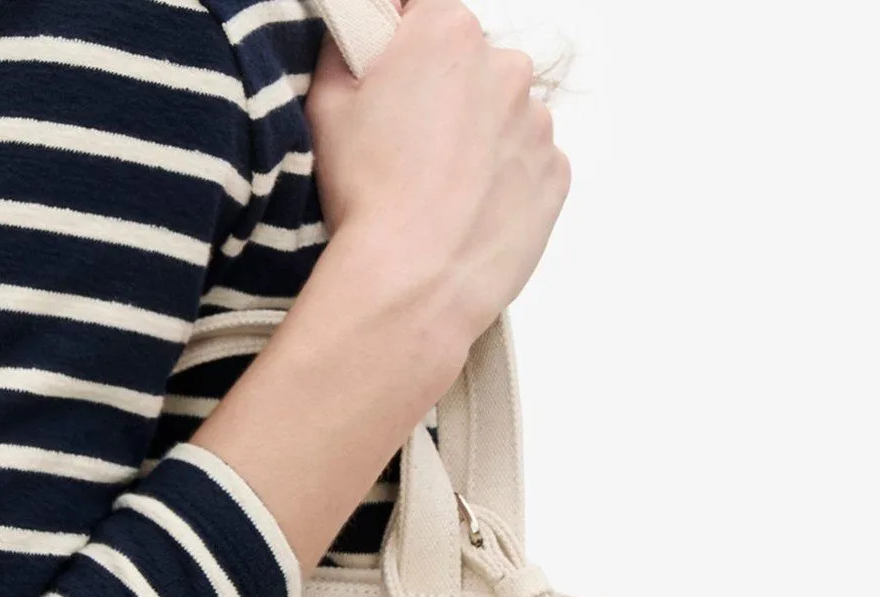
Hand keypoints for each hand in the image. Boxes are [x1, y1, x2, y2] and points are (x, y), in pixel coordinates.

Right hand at [304, 0, 571, 357]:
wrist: (411, 285)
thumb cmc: (367, 198)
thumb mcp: (325, 107)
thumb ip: (344, 53)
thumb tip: (356, 42)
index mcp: (448, 32)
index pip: (427, 11)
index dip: (403, 45)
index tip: (390, 79)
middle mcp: (505, 66)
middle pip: (472, 66)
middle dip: (444, 96)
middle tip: (407, 151)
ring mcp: (537, 123)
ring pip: (503, 118)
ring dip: (476, 142)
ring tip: (435, 192)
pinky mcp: (554, 176)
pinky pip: (526, 166)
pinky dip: (502, 183)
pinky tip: (464, 213)